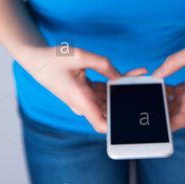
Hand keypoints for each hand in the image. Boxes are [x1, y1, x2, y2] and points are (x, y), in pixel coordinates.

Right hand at [23, 45, 146, 132]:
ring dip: (125, 90)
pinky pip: (104, 91)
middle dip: (128, 103)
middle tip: (148, 94)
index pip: (101, 124)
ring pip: (110, 98)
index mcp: (80, 99)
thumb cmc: (54, 59)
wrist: (36, 61)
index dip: (118, 127)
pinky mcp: (85, 93)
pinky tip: (133, 76)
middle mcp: (83, 103)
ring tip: (145, 79)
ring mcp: (84, 99)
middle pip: (111, 109)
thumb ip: (103, 64)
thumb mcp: (80, 55)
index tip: (134, 122)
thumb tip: (121, 77)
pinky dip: (116, 84)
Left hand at [152, 38, 184, 130]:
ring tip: (144, 96)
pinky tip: (155, 85)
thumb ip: (173, 62)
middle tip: (142, 110)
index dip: (167, 126)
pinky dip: (165, 92)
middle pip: (175, 115)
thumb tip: (155, 75)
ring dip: (161, 103)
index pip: (182, 118)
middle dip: (159, 115)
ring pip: (173, 106)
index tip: (153, 127)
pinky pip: (175, 96)